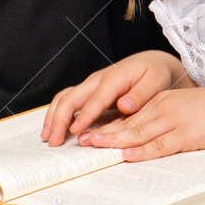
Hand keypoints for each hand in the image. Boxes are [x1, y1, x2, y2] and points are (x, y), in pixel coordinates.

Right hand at [40, 51, 191, 145]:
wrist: (153, 64)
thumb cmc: (156, 74)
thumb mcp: (157, 81)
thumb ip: (141, 94)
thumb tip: (125, 105)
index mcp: (115, 77)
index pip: (97, 98)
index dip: (85, 114)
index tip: (76, 131)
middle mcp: (97, 80)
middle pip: (72, 97)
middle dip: (60, 119)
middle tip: (54, 141)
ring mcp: (90, 85)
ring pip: (64, 98)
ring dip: (53, 117)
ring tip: (48, 138)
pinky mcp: (88, 91)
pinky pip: (67, 100)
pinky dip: (57, 114)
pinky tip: (53, 129)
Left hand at [74, 85, 204, 161]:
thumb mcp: (184, 109)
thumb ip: (164, 121)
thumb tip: (143, 139)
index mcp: (162, 102)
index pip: (129, 116)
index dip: (107, 125)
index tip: (88, 131)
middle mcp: (164, 108)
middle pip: (127, 123)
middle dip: (103, 132)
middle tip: (81, 139)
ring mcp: (174, 120)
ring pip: (138, 132)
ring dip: (114, 140)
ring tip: (94, 146)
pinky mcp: (187, 134)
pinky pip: (160, 144)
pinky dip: (142, 151)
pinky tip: (127, 155)